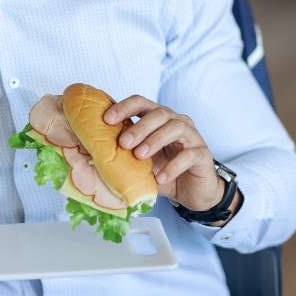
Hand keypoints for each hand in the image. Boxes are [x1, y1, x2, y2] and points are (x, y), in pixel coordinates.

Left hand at [104, 95, 223, 212]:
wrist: (193, 192)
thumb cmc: (164, 172)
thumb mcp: (141, 163)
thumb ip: (124, 156)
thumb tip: (93, 156)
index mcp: (159, 119)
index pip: (141, 103)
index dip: (124, 107)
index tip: (107, 120)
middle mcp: (177, 122)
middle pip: (159, 113)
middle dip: (139, 126)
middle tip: (123, 143)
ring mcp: (192, 136)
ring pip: (175, 127)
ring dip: (154, 140)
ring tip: (139, 156)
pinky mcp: (202, 155)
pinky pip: (188, 155)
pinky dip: (172, 166)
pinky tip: (160, 177)